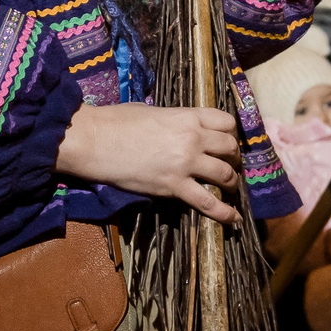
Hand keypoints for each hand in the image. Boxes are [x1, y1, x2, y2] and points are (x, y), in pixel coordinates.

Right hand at [56, 103, 241, 223]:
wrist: (97, 140)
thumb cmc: (117, 121)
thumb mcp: (152, 111)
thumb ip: (173, 119)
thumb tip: (176, 127)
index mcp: (188, 116)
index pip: (226, 122)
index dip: (231, 133)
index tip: (227, 141)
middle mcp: (193, 138)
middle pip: (230, 148)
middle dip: (233, 157)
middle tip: (229, 164)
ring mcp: (186, 163)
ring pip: (225, 174)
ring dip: (231, 182)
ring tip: (229, 188)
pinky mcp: (175, 186)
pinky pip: (208, 202)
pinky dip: (224, 213)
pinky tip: (233, 218)